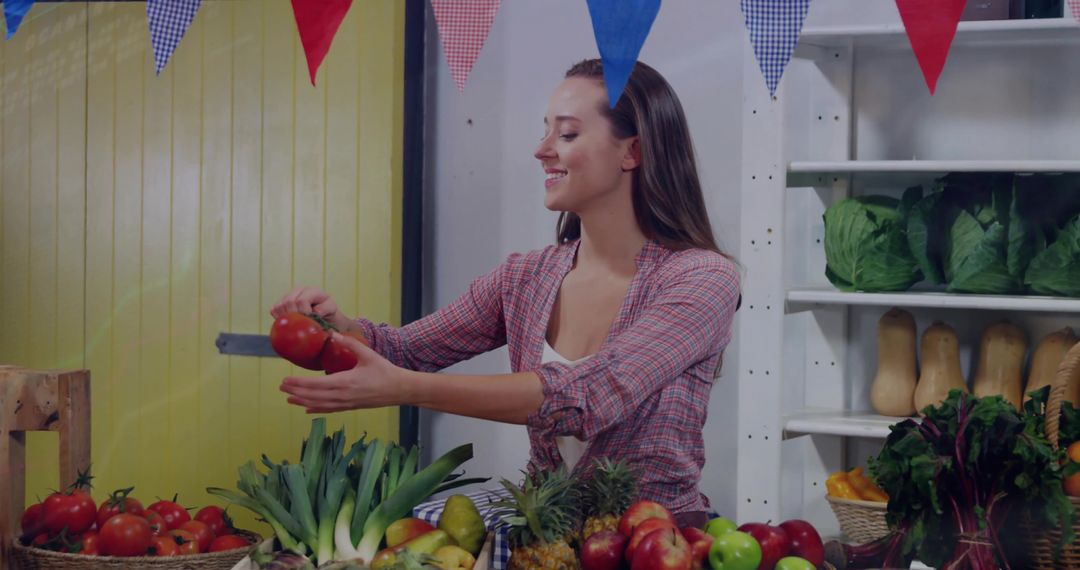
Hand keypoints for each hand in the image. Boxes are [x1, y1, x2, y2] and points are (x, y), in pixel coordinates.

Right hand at [271, 287, 351, 331]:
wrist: (325, 318)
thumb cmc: (329, 314)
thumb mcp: (331, 310)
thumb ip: (324, 309)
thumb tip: (314, 312)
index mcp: (313, 291)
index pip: (301, 301)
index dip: (303, 313)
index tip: (309, 321)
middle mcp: (299, 290)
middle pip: (288, 302)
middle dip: (294, 316)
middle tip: (301, 324)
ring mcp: (289, 296)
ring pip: (279, 306)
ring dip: (286, 317)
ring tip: (296, 323)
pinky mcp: (281, 302)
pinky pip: (274, 310)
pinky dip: (279, 318)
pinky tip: (289, 322)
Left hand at [279, 332, 408, 413]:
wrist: (399, 389)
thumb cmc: (385, 371)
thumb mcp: (368, 354)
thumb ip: (350, 344)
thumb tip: (332, 333)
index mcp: (345, 382)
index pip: (316, 385)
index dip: (299, 383)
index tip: (286, 380)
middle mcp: (343, 396)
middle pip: (313, 396)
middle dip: (296, 392)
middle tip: (281, 387)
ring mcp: (346, 403)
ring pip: (319, 405)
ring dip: (302, 401)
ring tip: (288, 398)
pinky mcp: (350, 407)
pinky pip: (329, 409)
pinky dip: (316, 409)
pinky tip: (307, 409)